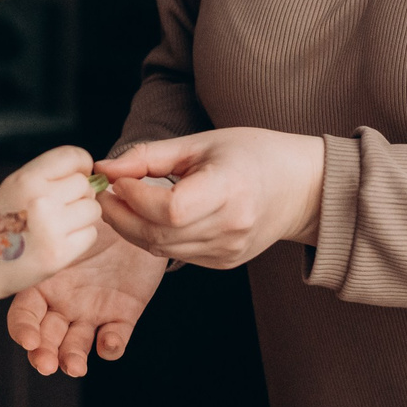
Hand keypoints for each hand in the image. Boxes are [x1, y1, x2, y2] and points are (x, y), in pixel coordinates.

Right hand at [0, 146, 102, 298]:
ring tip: (59, 227)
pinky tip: (59, 243)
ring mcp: (52, 227)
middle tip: (60, 211)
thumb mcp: (12, 187)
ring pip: (93, 210)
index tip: (75, 178)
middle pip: (85, 185)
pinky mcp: (59, 253)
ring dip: (82, 219)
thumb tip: (88, 174)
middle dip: (78, 197)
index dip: (81, 167)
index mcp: (27, 178)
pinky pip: (90, 235)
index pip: (74, 156)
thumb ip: (46, 178)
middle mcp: (41, 198)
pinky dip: (80, 240)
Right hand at [9, 223, 168, 376]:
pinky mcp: (122, 315)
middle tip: (46, 364)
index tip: (28, 340)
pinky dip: (111, 346)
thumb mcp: (73, 217)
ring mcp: (91, 312)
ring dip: (72, 359)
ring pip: (75, 345)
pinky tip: (108, 342)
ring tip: (75, 367)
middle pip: (46, 337)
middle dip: (43, 354)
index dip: (23, 329)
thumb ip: (55, 225)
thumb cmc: (98, 214)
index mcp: (45, 281)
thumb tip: (30, 219)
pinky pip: (115, 337)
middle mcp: (64, 303)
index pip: (25, 312)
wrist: (137, 219)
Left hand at [95, 128, 327, 269]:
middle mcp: (231, 227)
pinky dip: (155, 238)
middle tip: (105, 194)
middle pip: (158, 235)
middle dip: (121, 216)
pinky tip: (150, 217)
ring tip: (122, 203)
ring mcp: (228, 250)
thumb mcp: (202, 143)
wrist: (300, 187)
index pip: (170, 208)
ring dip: (132, 229)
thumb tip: (105, 168)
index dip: (135, 197)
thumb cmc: (253, 154)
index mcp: (230, 190)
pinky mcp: (224, 263)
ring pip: (161, 250)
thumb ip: (150, 157)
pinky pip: (177, 255)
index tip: (117, 179)